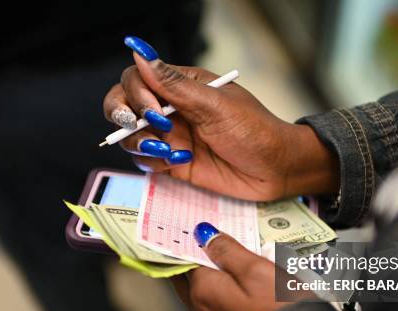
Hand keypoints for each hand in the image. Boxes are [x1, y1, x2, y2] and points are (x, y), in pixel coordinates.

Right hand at [104, 36, 338, 200]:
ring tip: (165, 150)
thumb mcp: (215, 105)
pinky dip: (152, 162)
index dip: (136, 93)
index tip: (154, 109)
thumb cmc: (255, 130)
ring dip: (138, 143)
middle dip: (122, 115)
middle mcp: (171, 109)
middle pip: (124, 104)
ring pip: (130, 136)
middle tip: (136, 126)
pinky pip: (145, 160)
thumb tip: (141, 53)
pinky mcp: (173, 162)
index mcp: (182, 86)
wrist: (275, 169)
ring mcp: (171, 136)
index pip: (138, 79)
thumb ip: (174, 84)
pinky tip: (178, 162)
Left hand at [170, 222, 289, 310]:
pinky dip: (224, 295)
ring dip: (213, 277)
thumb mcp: (256, 269)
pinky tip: (243, 290)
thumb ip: (227, 250)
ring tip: (236, 263)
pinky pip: (218, 310)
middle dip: (199, 258)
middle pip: (189, 276)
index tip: (202, 229)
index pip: (185, 256)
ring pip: (204, 294)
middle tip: (215, 242)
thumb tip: (204, 234)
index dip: (194, 241)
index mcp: (202, 290)